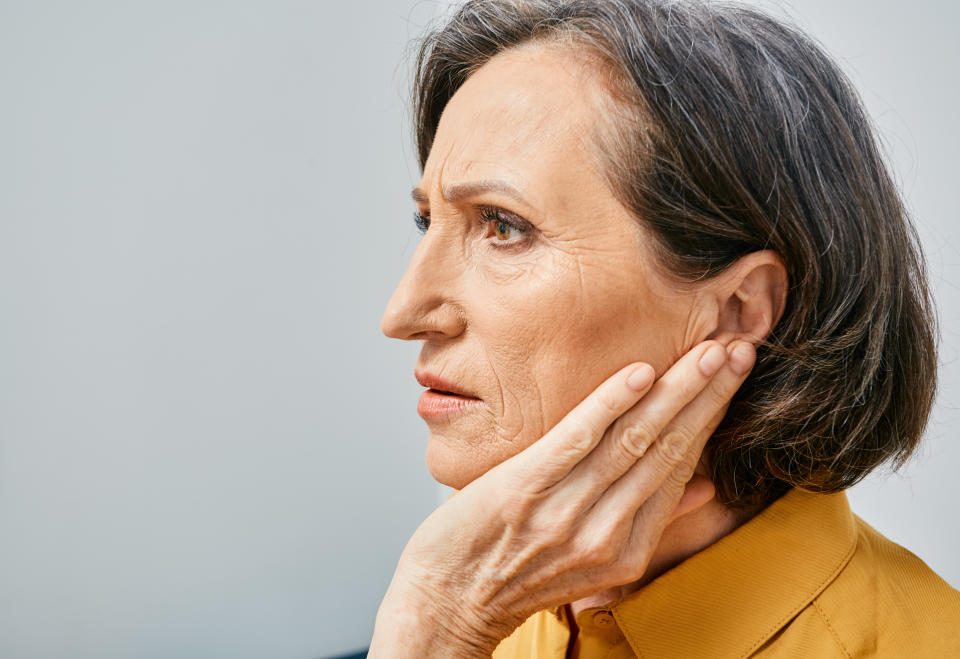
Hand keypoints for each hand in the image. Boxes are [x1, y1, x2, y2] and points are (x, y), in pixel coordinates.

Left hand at [368, 337, 756, 657]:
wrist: (449, 598)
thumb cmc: (517, 569)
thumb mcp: (593, 561)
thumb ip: (649, 521)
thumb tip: (702, 487)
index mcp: (627, 550)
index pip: (680, 469)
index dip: (710, 418)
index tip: (732, 375)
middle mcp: (604, 535)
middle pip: (668, 450)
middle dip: (707, 395)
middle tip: (738, 347)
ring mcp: (565, 513)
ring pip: (634, 441)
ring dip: (676, 391)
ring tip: (707, 351)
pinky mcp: (523, 490)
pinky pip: (576, 441)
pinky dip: (609, 405)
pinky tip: (639, 373)